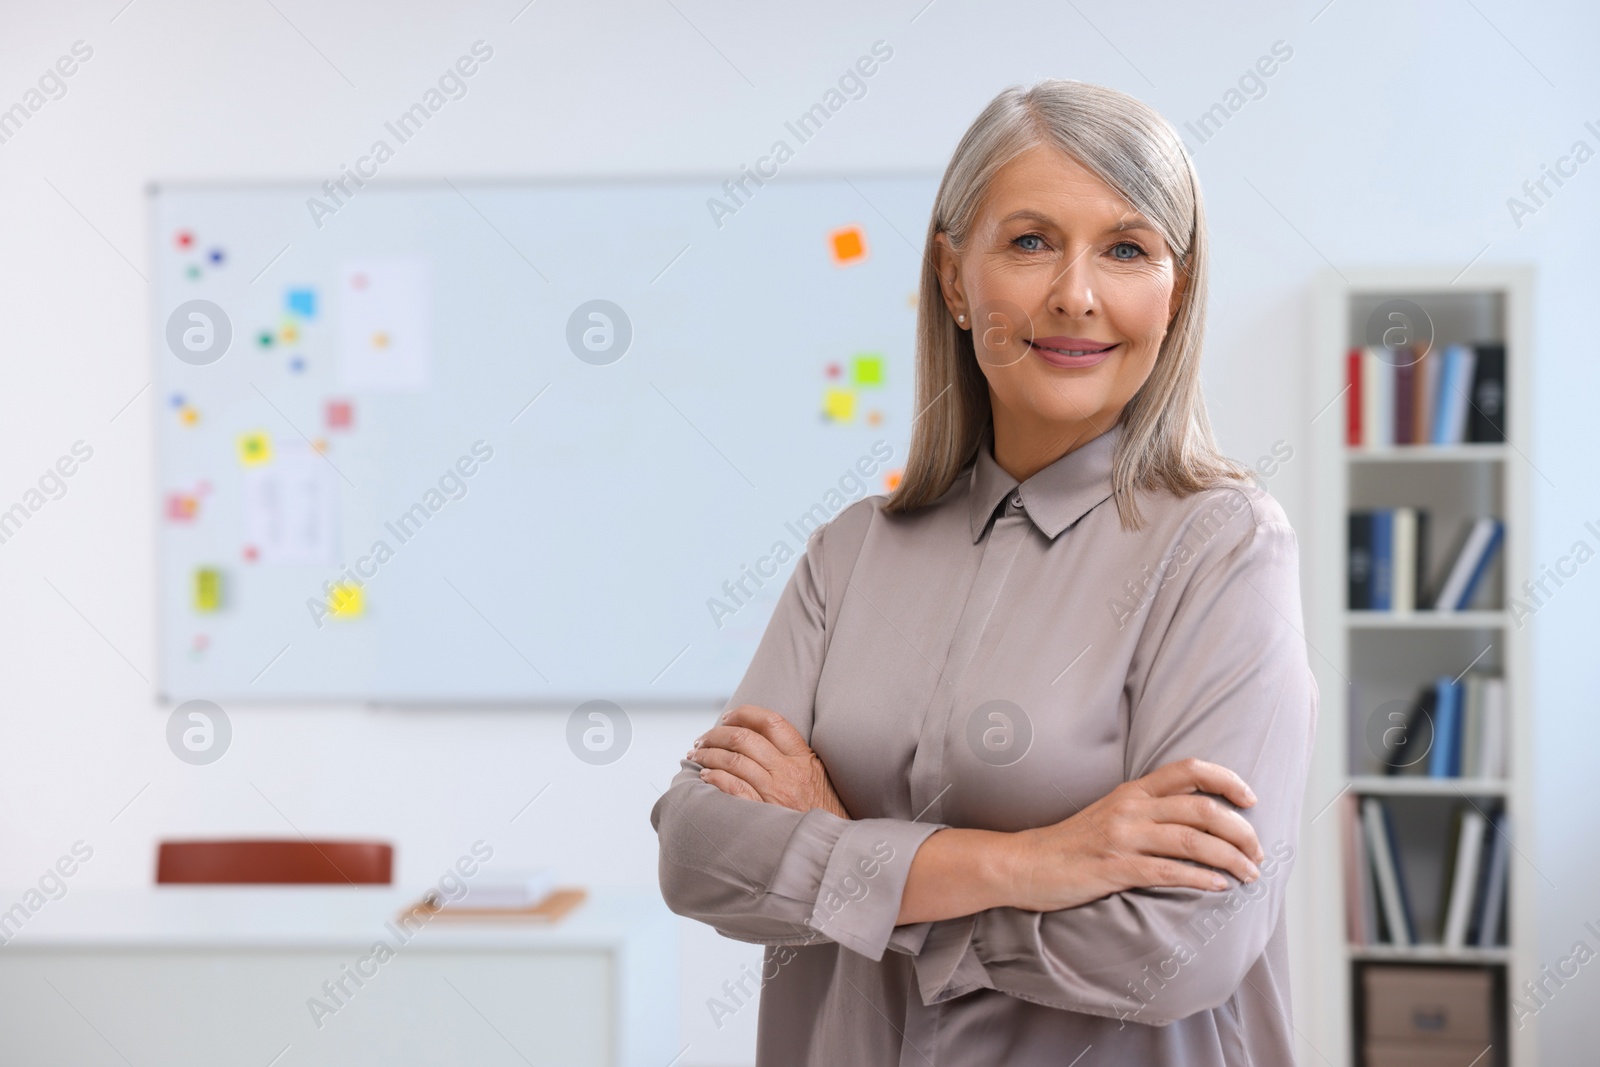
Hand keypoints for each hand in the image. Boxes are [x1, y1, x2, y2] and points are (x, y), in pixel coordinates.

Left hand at [688, 704, 849, 818]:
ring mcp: (775, 794)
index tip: (727, 717)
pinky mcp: (764, 814)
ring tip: (696, 754)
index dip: (744, 714)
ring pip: (733, 761)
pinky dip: (715, 778)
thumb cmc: (823, 812)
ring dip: (708, 754)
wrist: (830, 846)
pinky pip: (733, 788)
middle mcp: (788, 772)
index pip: (771, 722)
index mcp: (803, 758)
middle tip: (702, 738)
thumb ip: (793, 757)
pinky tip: (706, 777)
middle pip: (744, 739)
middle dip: (716, 734)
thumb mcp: (817, 776)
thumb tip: (757, 740)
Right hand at [1002, 757, 1263, 911]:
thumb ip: (1147, 811)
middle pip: (1201, 809)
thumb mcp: (1110, 814)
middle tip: (1258, 852)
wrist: (1023, 864)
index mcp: (1132, 791)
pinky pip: (1168, 871)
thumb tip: (1195, 820)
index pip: (1189, 770)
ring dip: (1230, 858)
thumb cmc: (1071, 844)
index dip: (1227, 779)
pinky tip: (1219, 886)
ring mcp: (1122, 838)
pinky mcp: (1114, 868)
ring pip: (1192, 841)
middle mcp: (1130, 809)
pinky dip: (1201, 878)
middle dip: (1240, 830)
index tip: (1251, 799)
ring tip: (1249, 873)